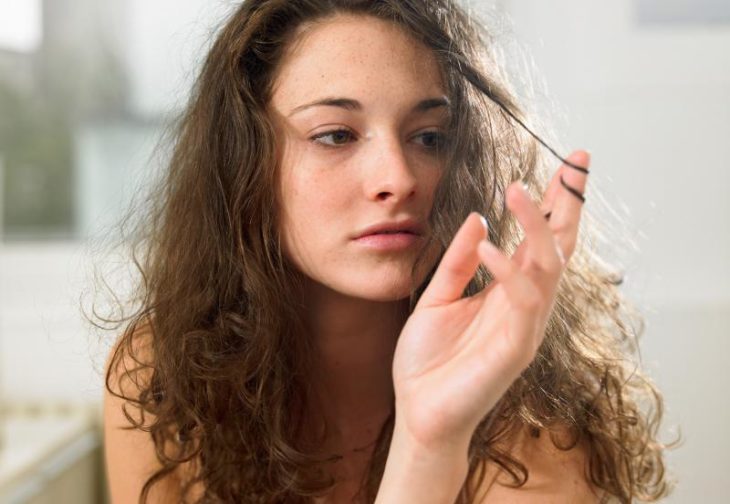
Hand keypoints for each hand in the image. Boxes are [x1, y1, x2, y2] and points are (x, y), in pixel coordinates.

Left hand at [391, 150, 590, 449]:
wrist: (419, 412)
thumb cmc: (429, 360)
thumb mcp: (437, 298)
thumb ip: (458, 262)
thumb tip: (478, 218)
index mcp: (507, 291)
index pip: (538, 239)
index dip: (552, 202)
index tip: (566, 166)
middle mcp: (524, 303)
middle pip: (558, 245)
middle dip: (569, 203)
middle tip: (579, 160)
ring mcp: (524, 325)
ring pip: (548, 267)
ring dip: (537, 227)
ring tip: (519, 189)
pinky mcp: (515, 348)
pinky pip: (523, 302)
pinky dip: (508, 272)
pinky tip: (490, 246)